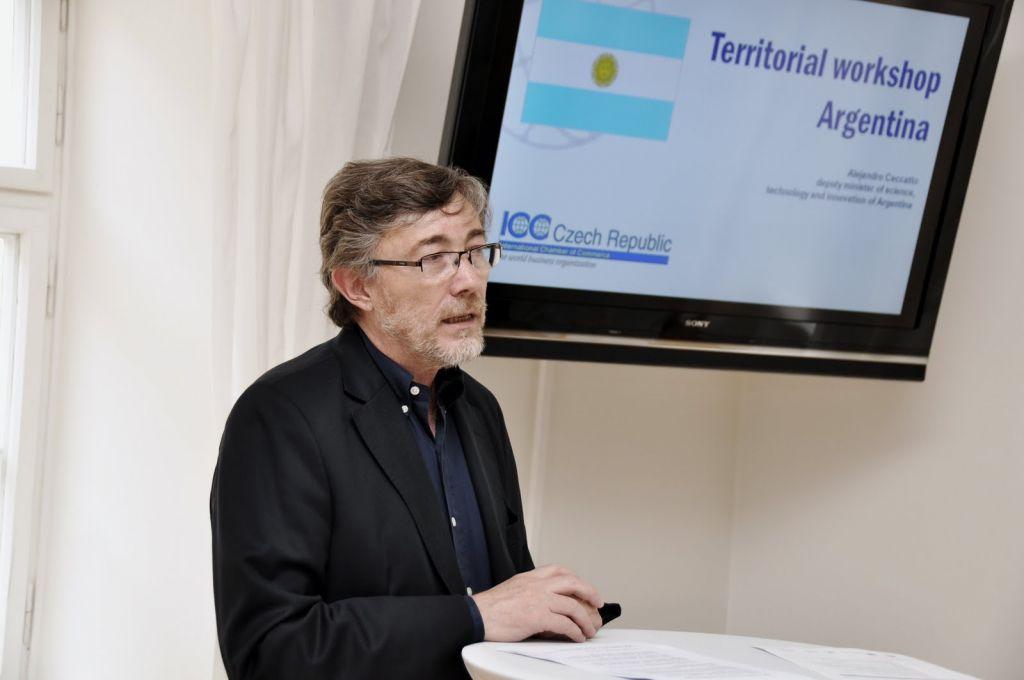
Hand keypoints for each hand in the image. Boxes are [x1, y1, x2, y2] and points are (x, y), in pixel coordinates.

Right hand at [471, 564, 604, 642]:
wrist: (476, 615)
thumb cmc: (489, 608)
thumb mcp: (511, 589)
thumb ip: (528, 591)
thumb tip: (542, 602)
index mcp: (530, 577)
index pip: (558, 569)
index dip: (575, 578)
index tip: (582, 587)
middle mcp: (537, 585)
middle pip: (572, 582)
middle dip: (589, 592)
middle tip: (598, 603)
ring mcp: (538, 600)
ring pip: (573, 605)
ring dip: (585, 619)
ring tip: (589, 629)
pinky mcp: (537, 617)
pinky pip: (564, 624)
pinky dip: (575, 631)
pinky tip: (577, 637)